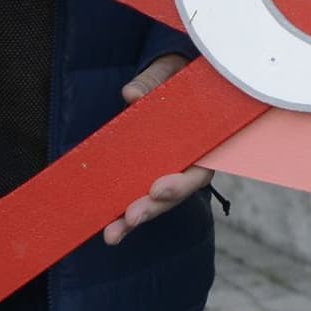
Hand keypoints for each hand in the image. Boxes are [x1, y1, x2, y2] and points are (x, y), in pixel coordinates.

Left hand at [101, 56, 213, 245]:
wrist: (170, 78)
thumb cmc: (177, 78)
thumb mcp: (169, 75)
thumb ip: (153, 82)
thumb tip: (132, 95)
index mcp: (205, 144)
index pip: (198, 172)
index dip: (180, 185)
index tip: (157, 188)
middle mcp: (188, 164)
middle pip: (174, 195)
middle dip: (152, 208)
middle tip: (130, 217)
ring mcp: (166, 171)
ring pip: (154, 202)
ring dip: (132, 220)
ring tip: (111, 235)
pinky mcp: (145, 174)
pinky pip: (135, 195)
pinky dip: (120, 211)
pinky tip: (105, 226)